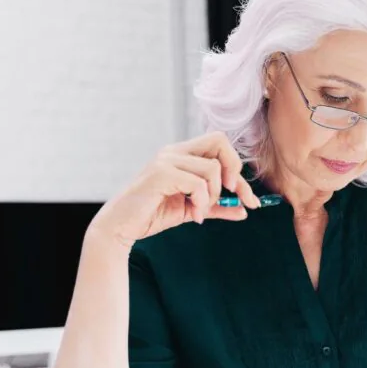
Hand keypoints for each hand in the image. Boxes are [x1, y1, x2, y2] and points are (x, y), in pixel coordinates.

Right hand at [89, 132, 260, 247]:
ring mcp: (166, 160)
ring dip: (213, 195)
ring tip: (200, 211)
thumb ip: (217, 207)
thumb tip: (245, 210)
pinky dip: (202, 202)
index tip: (244, 195)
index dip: (237, 168)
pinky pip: (197, 183)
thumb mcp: (193, 209)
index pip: (220, 144)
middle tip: (231, 194)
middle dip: (234, 171)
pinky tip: (194, 215)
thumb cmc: (153, 214)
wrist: (121, 227)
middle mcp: (174, 151)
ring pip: (212, 167)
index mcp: (182, 154)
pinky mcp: (160, 173)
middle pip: (219, 140)